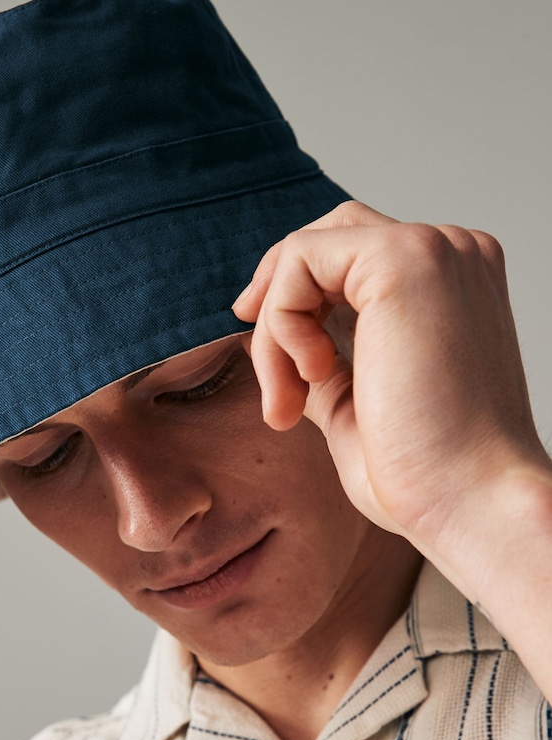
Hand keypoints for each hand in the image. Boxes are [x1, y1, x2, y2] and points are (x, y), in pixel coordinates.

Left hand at [233, 201, 549, 553]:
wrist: (472, 501)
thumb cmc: (430, 474)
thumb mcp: (358, 407)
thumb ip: (324, 365)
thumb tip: (269, 342)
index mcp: (453, 287)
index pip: (355, 260)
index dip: (298, 302)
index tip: (279, 374)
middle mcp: (451, 256)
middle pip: (331, 238)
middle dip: (278, 301)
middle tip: (270, 381)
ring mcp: (432, 250)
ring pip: (308, 252)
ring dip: (277, 330)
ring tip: (290, 401)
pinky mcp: (404, 257)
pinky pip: (301, 259)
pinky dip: (283, 321)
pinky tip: (310, 374)